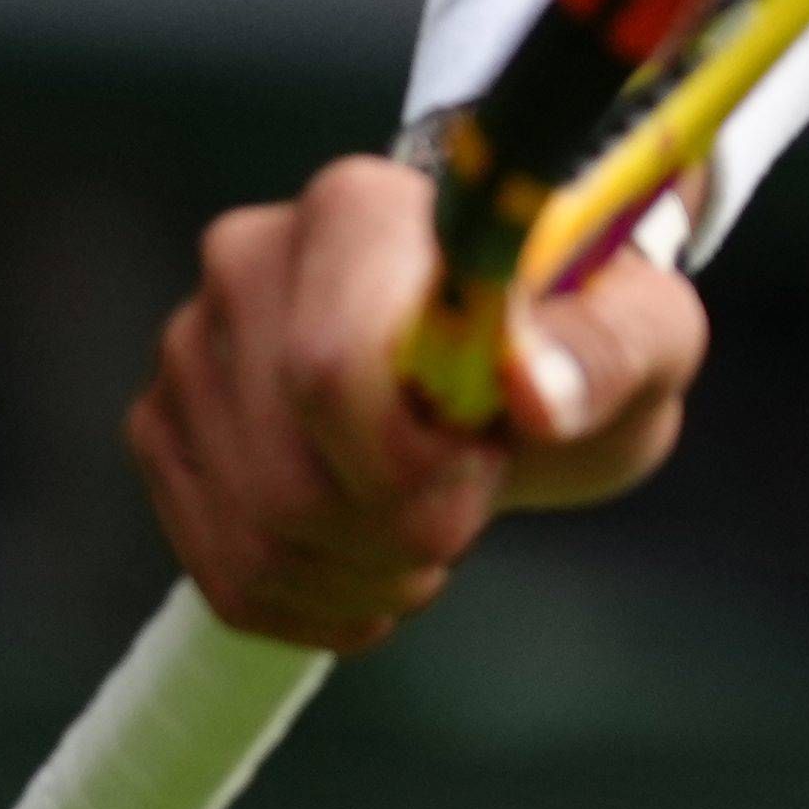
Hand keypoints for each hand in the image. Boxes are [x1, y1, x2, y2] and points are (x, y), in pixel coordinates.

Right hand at [125, 155, 708, 650]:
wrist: (511, 359)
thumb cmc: (578, 332)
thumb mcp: (644, 335)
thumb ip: (608, 352)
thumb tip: (534, 394)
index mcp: (359, 208)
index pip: (332, 368)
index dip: (414, 462)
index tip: (488, 458)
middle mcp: (247, 259)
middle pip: (290, 475)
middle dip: (403, 532)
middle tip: (473, 500)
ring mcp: (192, 348)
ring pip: (256, 535)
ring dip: (367, 574)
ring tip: (433, 530)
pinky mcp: (165, 430)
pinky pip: (222, 570)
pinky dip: (316, 600)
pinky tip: (376, 565)